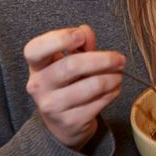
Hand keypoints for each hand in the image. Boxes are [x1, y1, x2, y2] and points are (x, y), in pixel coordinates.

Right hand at [24, 24, 124, 149]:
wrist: (64, 124)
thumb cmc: (68, 83)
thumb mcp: (69, 60)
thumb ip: (78, 43)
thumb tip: (86, 32)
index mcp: (37, 66)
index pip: (35, 49)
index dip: (59, 39)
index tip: (80, 36)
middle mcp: (39, 86)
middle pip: (72, 65)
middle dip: (103, 59)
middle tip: (120, 59)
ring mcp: (52, 106)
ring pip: (92, 86)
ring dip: (113, 78)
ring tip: (118, 76)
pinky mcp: (70, 122)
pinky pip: (99, 102)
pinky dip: (112, 93)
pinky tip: (113, 89)